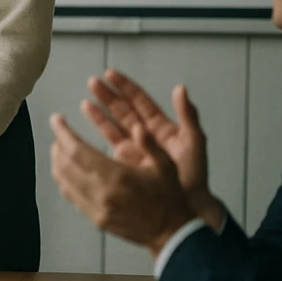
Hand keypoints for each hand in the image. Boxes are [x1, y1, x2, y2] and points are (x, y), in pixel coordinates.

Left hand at [49, 113, 195, 254]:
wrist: (172, 234)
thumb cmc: (169, 198)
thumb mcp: (166, 166)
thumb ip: (149, 144)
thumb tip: (137, 126)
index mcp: (117, 176)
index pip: (77, 150)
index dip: (63, 133)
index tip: (57, 119)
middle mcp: (102, 192)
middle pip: (65, 164)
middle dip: (58, 144)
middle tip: (58, 131)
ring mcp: (97, 208)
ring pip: (64, 181)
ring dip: (57, 162)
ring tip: (59, 148)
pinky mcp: (96, 219)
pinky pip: (71, 197)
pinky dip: (63, 180)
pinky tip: (65, 172)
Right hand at [81, 70, 222, 228]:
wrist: (188, 206)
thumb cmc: (195, 176)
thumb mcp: (194, 143)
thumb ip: (188, 115)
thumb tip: (181, 88)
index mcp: (161, 127)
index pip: (140, 101)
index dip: (125, 87)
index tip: (110, 74)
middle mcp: (145, 134)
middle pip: (123, 109)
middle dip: (107, 95)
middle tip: (92, 82)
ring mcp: (134, 148)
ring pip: (113, 124)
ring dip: (99, 111)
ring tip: (85, 99)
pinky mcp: (125, 163)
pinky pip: (109, 143)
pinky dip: (98, 131)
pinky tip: (88, 123)